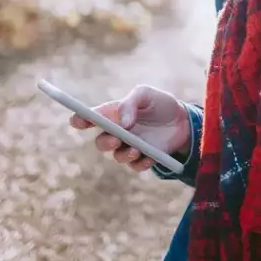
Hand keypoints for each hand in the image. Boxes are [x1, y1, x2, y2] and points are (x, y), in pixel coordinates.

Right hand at [68, 84, 190, 172]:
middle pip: (101, 142)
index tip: (77, 120)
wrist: (183, 120)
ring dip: (123, 154)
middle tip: (115, 139)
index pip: (90, 118)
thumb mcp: (146, 94)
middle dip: (104, 143)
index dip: (80, 119)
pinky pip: (135, 166)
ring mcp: (129, 146)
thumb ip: (131, 103)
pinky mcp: (143, 158)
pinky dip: (141, 162)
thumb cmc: (159, 103)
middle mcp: (117, 132)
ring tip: (136, 149)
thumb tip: (123, 123)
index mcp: (113, 114)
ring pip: (117, 156)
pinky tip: (150, 156)